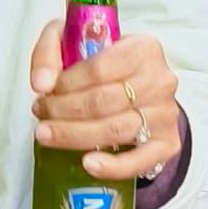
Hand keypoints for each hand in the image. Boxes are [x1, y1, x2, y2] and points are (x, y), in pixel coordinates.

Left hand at [30, 23, 181, 181]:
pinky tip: (88, 163)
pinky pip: (140, 161)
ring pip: (115, 129)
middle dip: (63, 110)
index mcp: (143, 49)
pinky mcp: (167, 143)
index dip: (66, 83)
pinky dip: (113, 166)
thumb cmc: (104, 64)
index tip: (44, 91)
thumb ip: (50, 51)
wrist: (137, 87)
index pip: (100, 68)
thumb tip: (41, 83)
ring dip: (75, 136)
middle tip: (41, 114)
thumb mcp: (74, 42)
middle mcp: (160, 80)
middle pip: (104, 101)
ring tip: (48, 135)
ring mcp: (165, 114)